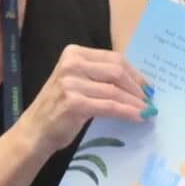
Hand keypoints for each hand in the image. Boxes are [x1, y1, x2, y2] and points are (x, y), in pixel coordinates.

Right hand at [23, 44, 148, 150]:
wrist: (35, 131)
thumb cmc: (58, 109)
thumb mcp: (76, 83)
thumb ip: (98, 77)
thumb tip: (134, 83)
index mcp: (74, 53)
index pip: (113, 58)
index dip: (134, 73)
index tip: (147, 86)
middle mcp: (72, 64)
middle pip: (117, 71)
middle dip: (137, 87)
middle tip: (149, 100)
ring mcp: (71, 83)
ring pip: (115, 90)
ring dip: (135, 102)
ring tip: (147, 110)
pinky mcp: (74, 103)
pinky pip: (110, 106)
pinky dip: (127, 112)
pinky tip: (138, 117)